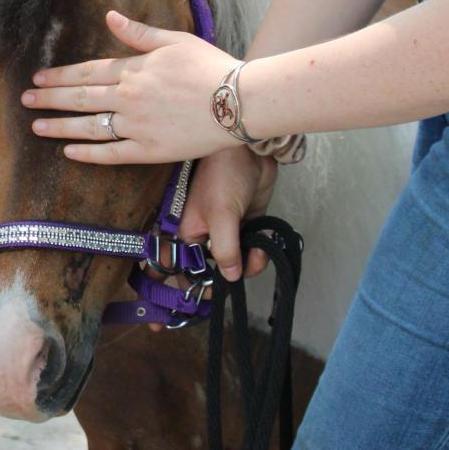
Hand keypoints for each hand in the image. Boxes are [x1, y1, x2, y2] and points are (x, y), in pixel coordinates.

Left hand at [21, 10, 241, 164]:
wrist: (238, 101)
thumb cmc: (210, 66)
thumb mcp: (175, 40)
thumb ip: (138, 32)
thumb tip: (110, 16)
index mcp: (133, 69)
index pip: (87, 73)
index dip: (60, 76)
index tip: (39, 77)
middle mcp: (129, 98)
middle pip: (80, 99)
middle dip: (49, 99)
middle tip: (25, 100)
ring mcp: (137, 126)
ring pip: (89, 127)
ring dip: (60, 127)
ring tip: (37, 127)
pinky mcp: (149, 150)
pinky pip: (111, 154)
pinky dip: (88, 153)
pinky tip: (69, 153)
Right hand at [179, 150, 276, 281]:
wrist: (250, 150)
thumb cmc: (224, 174)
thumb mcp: (221, 215)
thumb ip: (224, 249)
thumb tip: (229, 278)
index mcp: (189, 234)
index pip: (184, 270)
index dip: (192, 287)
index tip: (206, 299)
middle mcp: (206, 236)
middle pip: (215, 271)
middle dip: (230, 278)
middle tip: (244, 274)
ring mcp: (228, 231)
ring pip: (237, 263)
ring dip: (250, 265)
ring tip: (259, 254)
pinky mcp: (247, 225)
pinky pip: (252, 250)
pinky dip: (260, 253)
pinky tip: (265, 245)